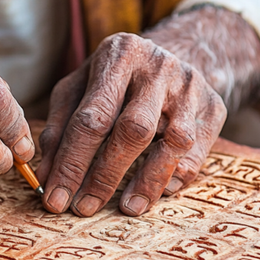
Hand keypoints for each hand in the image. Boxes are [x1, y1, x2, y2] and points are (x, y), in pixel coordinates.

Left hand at [36, 32, 226, 216]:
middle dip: (106, 175)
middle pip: (133, 130)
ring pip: (174, 142)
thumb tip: (45, 177)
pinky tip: (158, 191)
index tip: (56, 198)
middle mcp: (158, 67)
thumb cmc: (116, 77)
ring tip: (126, 208)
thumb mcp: (80, 87)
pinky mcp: (214, 106)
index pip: (92, 117)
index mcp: (118, 55)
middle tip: (85, 208)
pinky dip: (177, 176)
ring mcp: (190, 86)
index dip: (71, 163)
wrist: (177, 51)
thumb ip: (60, 128)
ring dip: (148, 182)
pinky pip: (198, 151)